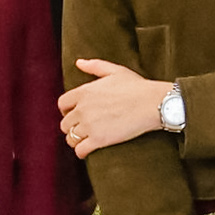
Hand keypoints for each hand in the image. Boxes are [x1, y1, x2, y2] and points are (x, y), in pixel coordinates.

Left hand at [59, 57, 179, 157]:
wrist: (152, 103)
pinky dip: (81, 152)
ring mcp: (90, 125)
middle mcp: (83, 109)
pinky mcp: (99, 140)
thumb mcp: (115, 71)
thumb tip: (78, 63)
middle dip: (72, 126)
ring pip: (71, 138)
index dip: (66, 110)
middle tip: (81, 129)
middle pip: (65, 123)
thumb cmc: (137, 86)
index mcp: (84, 92)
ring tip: (84, 141)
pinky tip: (86, 151)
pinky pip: (80, 150)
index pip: (62, 104)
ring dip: (75, 140)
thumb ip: (94, 66)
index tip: (73, 114)